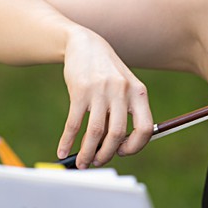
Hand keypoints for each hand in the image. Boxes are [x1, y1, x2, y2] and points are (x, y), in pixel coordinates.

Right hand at [57, 26, 153, 167]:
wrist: (85, 44)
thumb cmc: (107, 72)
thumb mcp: (124, 87)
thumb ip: (125, 111)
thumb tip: (116, 147)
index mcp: (139, 93)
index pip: (145, 128)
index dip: (135, 146)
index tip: (122, 153)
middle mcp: (123, 92)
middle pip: (118, 134)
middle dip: (106, 154)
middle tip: (97, 162)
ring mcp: (101, 90)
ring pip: (96, 132)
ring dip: (87, 152)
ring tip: (81, 162)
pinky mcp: (80, 90)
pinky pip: (74, 123)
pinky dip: (67, 141)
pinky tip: (63, 150)